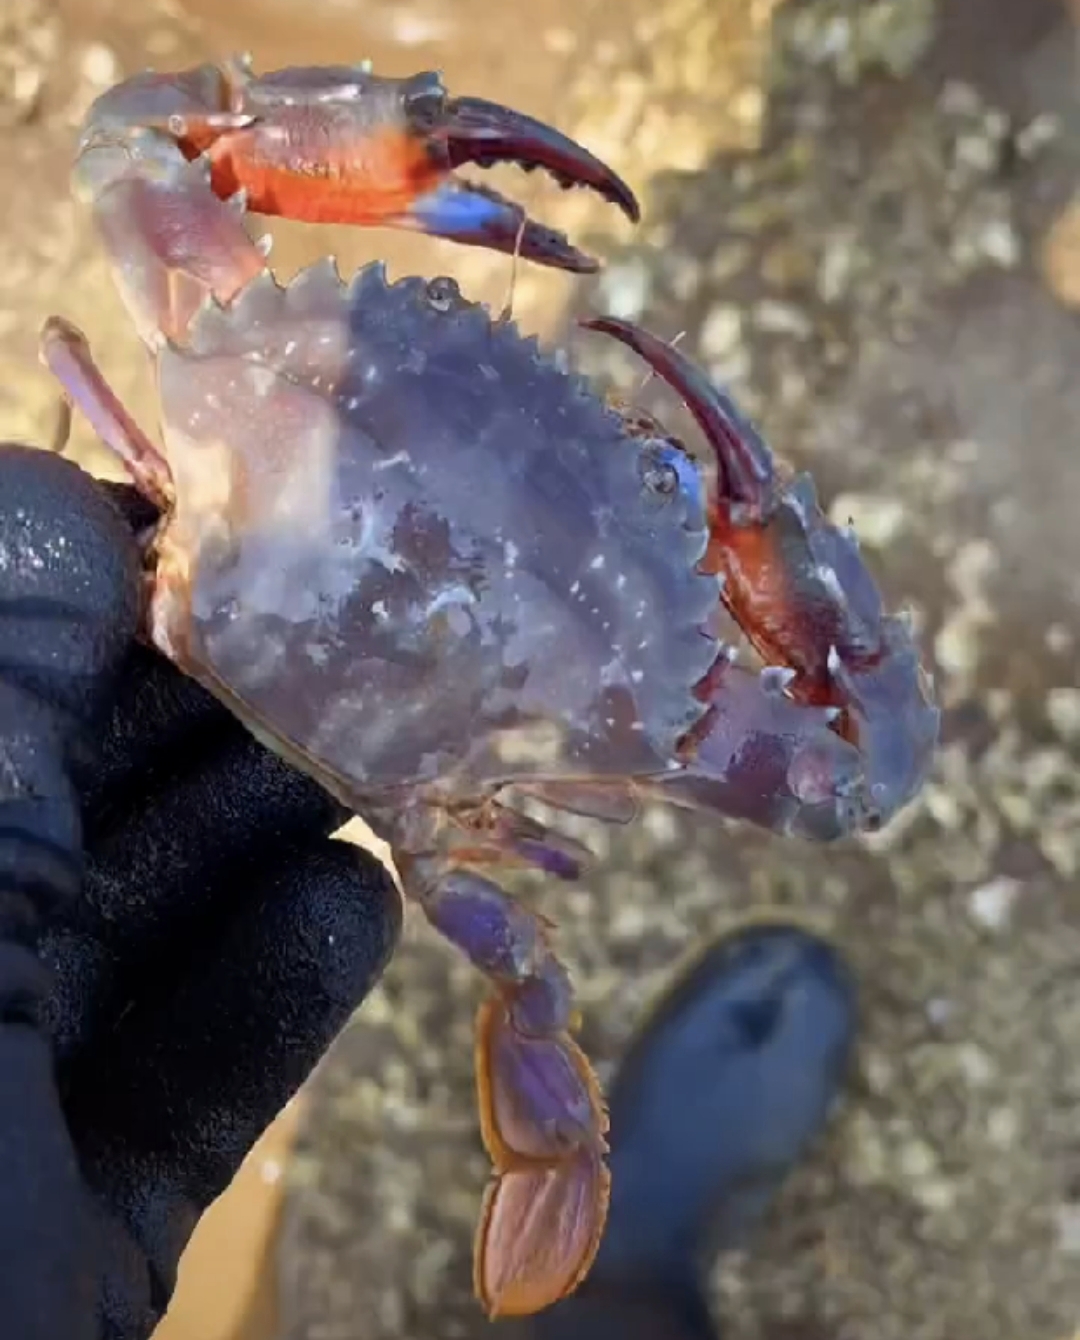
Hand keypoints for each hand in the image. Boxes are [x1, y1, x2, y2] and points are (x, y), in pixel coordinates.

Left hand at [0, 444, 401, 1339]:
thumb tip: (60, 493)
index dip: (66, 596)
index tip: (213, 536)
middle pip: (37, 812)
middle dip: (191, 722)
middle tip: (348, 641)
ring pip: (108, 947)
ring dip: (249, 846)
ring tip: (382, 750)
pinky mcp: (51, 1246)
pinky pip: (158, 1097)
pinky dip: (256, 1003)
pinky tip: (349, 909)